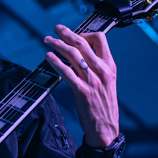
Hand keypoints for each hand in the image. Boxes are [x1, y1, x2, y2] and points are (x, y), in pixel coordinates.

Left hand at [44, 25, 119, 147]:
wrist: (106, 127)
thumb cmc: (103, 104)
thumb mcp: (106, 81)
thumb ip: (96, 66)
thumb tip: (80, 53)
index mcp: (109, 65)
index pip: (100, 38)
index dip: (84, 33)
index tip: (73, 34)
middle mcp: (102, 70)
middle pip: (82, 44)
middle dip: (66, 33)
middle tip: (56, 29)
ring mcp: (92, 80)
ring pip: (73, 55)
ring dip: (57, 45)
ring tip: (47, 41)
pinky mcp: (82, 91)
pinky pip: (66, 72)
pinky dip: (56, 62)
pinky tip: (48, 56)